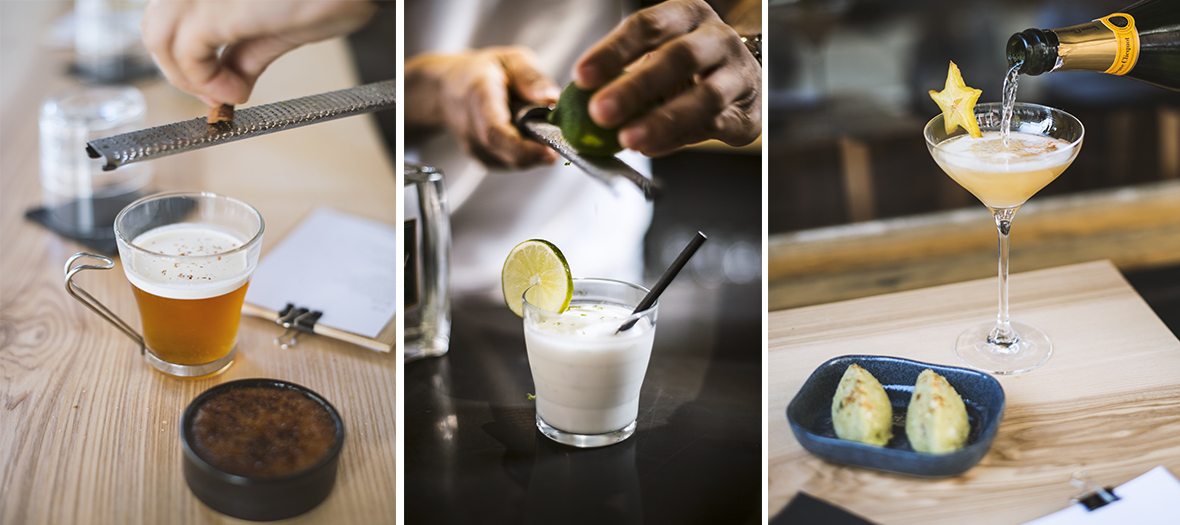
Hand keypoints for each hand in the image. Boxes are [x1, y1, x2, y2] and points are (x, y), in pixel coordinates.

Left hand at [141, 0, 377, 105]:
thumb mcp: (279, 26)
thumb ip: (245, 51)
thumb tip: (229, 83)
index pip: (169, 15)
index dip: (180, 56)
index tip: (212, 86)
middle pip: (155, 25)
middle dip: (179, 70)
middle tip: (216, 95)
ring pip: (159, 37)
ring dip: (188, 77)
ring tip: (227, 93)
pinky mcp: (216, 8)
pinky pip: (188, 53)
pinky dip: (206, 81)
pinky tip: (235, 92)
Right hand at [404, 47, 559, 168]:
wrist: (449, 88)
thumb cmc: (483, 72)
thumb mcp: (511, 60)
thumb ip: (531, 77)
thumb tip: (551, 98)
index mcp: (479, 96)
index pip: (495, 132)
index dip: (524, 148)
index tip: (550, 152)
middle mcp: (471, 126)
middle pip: (506, 154)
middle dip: (538, 152)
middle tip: (556, 140)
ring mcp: (474, 146)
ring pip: (512, 162)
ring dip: (532, 151)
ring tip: (535, 127)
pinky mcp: (481, 158)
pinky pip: (510, 164)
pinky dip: (524, 154)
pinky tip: (524, 135)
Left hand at [572, 0, 760, 156]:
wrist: (742, 82)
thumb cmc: (687, 68)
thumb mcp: (655, 57)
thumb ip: (622, 77)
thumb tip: (576, 106)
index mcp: (686, 14)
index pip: (648, 26)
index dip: (613, 51)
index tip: (582, 76)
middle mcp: (717, 38)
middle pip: (678, 58)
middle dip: (635, 87)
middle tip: (600, 112)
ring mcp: (738, 74)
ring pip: (704, 96)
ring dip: (662, 120)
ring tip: (628, 139)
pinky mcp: (749, 111)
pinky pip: (714, 126)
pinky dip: (679, 138)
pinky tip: (652, 147)